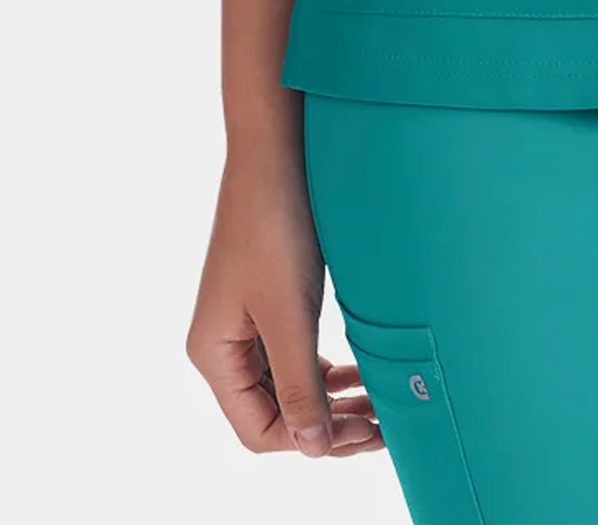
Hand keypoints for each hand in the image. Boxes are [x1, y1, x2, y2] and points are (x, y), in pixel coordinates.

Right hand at [186, 145, 384, 457]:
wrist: (276, 149)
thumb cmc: (275, 225)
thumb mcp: (289, 313)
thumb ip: (298, 384)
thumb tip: (312, 448)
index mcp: (214, 354)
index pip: (259, 430)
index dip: (310, 441)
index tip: (365, 433)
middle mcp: (224, 345)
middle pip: (274, 412)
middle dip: (327, 424)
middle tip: (383, 425)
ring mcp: (246, 321)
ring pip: (288, 385)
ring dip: (332, 400)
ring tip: (380, 404)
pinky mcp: (269, 299)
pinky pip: (295, 355)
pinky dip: (327, 371)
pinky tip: (358, 373)